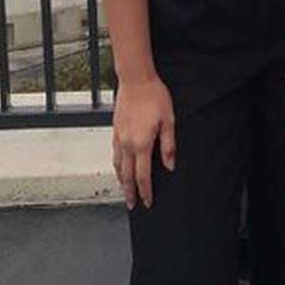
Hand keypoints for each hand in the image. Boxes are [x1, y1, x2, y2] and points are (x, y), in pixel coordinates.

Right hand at [112, 75, 175, 209]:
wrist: (136, 80)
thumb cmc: (154, 96)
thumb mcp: (169, 120)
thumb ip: (169, 145)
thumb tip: (170, 166)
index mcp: (142, 144)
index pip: (142, 176)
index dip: (145, 191)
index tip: (147, 202)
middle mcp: (127, 144)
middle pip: (126, 176)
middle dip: (130, 192)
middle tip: (132, 204)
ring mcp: (119, 137)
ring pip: (117, 166)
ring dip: (121, 181)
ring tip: (124, 190)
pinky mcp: (115, 130)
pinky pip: (114, 154)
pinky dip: (116, 166)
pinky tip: (119, 167)